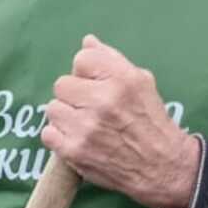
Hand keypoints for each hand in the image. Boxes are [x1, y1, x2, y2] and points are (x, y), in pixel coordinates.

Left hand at [41, 34, 200, 207]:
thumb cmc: (150, 121)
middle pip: (62, 84)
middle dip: (73, 95)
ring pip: (52, 108)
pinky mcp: (74, 151)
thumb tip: (87, 41)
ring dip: (64, 116)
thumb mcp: (141, 83)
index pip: (81, 60)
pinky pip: (47, 133)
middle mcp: (103, 101)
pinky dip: (58, 137)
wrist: (160, 166)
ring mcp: (86, 127)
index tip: (93, 84)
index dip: (84, 73)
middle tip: (87, 107)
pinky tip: (75, 138)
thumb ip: (112, 61)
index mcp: (122, 80)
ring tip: (82, 124)